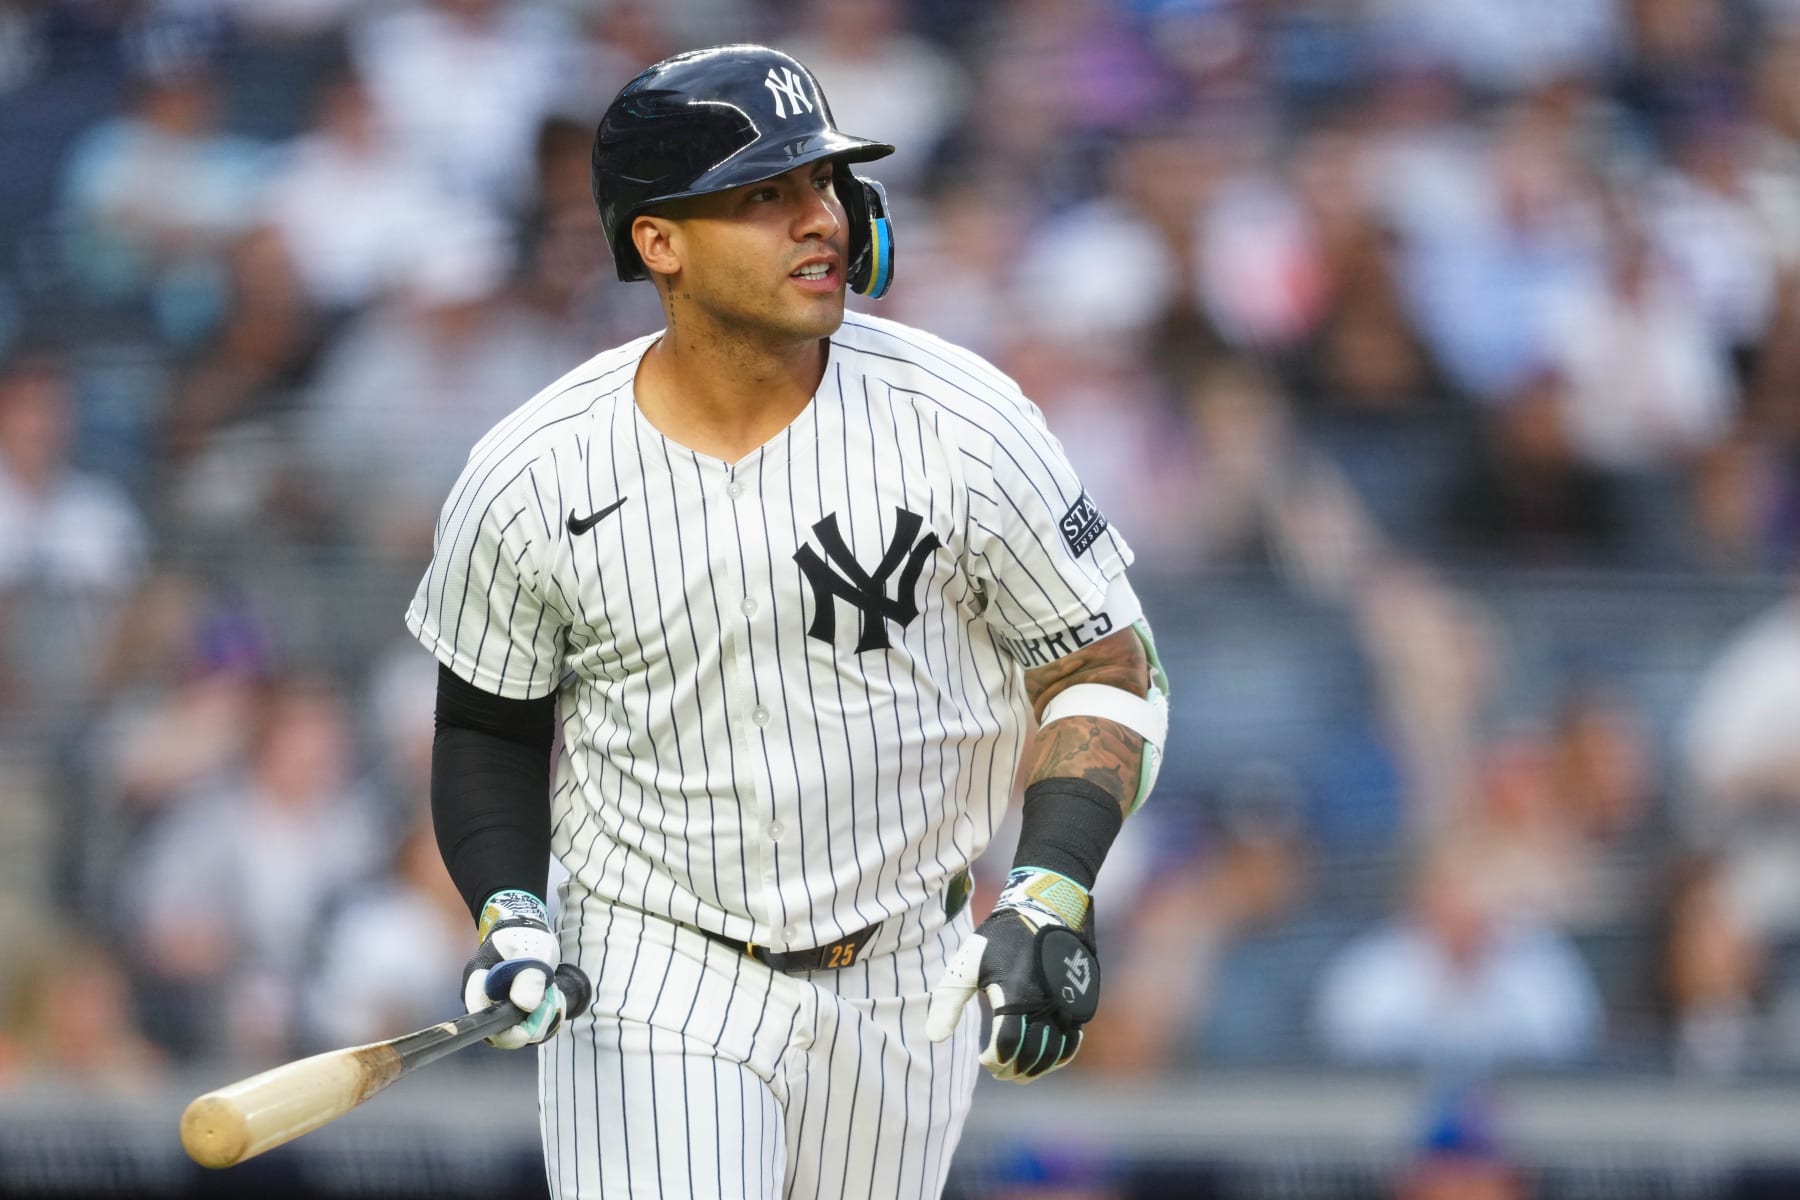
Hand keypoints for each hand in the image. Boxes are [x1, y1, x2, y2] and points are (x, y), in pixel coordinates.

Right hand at [463, 890, 572, 1048]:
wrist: (526, 933)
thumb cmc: (526, 938)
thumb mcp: (532, 951)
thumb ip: (529, 976)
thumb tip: (526, 1006)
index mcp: (477, 982)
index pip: (482, 1021)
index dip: (510, 1030)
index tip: (540, 1012)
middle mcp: (481, 1001)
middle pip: (503, 1034)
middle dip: (535, 1023)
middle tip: (552, 998)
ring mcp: (495, 1009)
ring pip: (519, 1033)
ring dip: (543, 1018)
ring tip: (553, 991)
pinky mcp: (510, 1014)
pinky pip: (527, 1028)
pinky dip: (544, 1018)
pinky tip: (552, 998)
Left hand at [925, 868, 1099, 1081]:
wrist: (1043, 910)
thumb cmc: (1000, 940)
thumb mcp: (968, 965)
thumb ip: (948, 1002)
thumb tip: (933, 1038)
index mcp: (1015, 994)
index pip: (1008, 1045)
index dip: (995, 1060)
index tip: (984, 1060)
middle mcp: (1045, 1003)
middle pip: (1032, 1054)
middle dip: (1013, 1069)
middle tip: (1000, 1072)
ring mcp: (1066, 1004)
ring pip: (1055, 1052)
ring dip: (1036, 1068)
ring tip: (1019, 1073)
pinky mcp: (1078, 1003)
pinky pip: (1073, 1040)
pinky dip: (1059, 1056)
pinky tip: (1044, 1060)